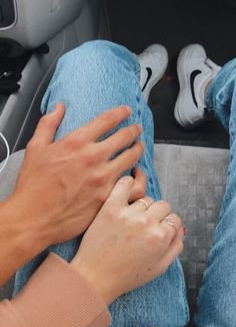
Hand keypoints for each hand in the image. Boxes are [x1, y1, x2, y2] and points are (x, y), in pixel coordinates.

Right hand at [12, 103, 143, 249]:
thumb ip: (49, 123)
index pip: (108, 120)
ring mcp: (102, 179)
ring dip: (137, 150)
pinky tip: (135, 174)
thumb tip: (60, 107)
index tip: (127, 111)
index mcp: (76, 142)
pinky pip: (131, 184)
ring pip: (131, 158)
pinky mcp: (107, 198)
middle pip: (124, 137)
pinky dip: (135, 176)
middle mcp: (93, 158)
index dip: (121, 113)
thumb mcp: (35, 148)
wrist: (33, 218)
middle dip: (134, 130)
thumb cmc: (33, 185)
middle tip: (136, 129)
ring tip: (138, 147)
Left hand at [71, 176, 183, 304]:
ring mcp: (128, 214)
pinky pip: (124, 184)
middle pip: (162, 205)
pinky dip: (127, 183)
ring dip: (142, 206)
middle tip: (145, 225)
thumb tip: (180, 228)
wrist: (95, 277)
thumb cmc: (126, 276)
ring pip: (145, 198)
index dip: (167, 225)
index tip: (158, 230)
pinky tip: (126, 192)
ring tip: (132, 218)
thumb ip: (175, 247)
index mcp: (161, 237)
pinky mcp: (110, 208)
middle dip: (157, 214)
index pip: (174, 219)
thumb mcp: (159, 268)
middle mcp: (147, 223)